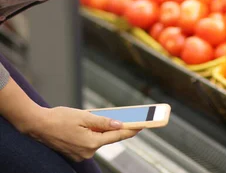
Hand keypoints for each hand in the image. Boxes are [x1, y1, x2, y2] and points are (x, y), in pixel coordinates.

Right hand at [20, 106, 139, 161]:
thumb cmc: (58, 118)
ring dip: (102, 131)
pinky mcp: (75, 153)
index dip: (130, 130)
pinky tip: (89, 126)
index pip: (117, 136)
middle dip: (116, 129)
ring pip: (98, 140)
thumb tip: (119, 125)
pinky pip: (90, 142)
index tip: (142, 125)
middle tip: (130, 119)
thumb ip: (103, 121)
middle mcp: (87, 152)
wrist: (37, 125)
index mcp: (91, 142)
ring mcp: (81, 154)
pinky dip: (93, 134)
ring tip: (100, 119)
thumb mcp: (84, 116)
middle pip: (108, 138)